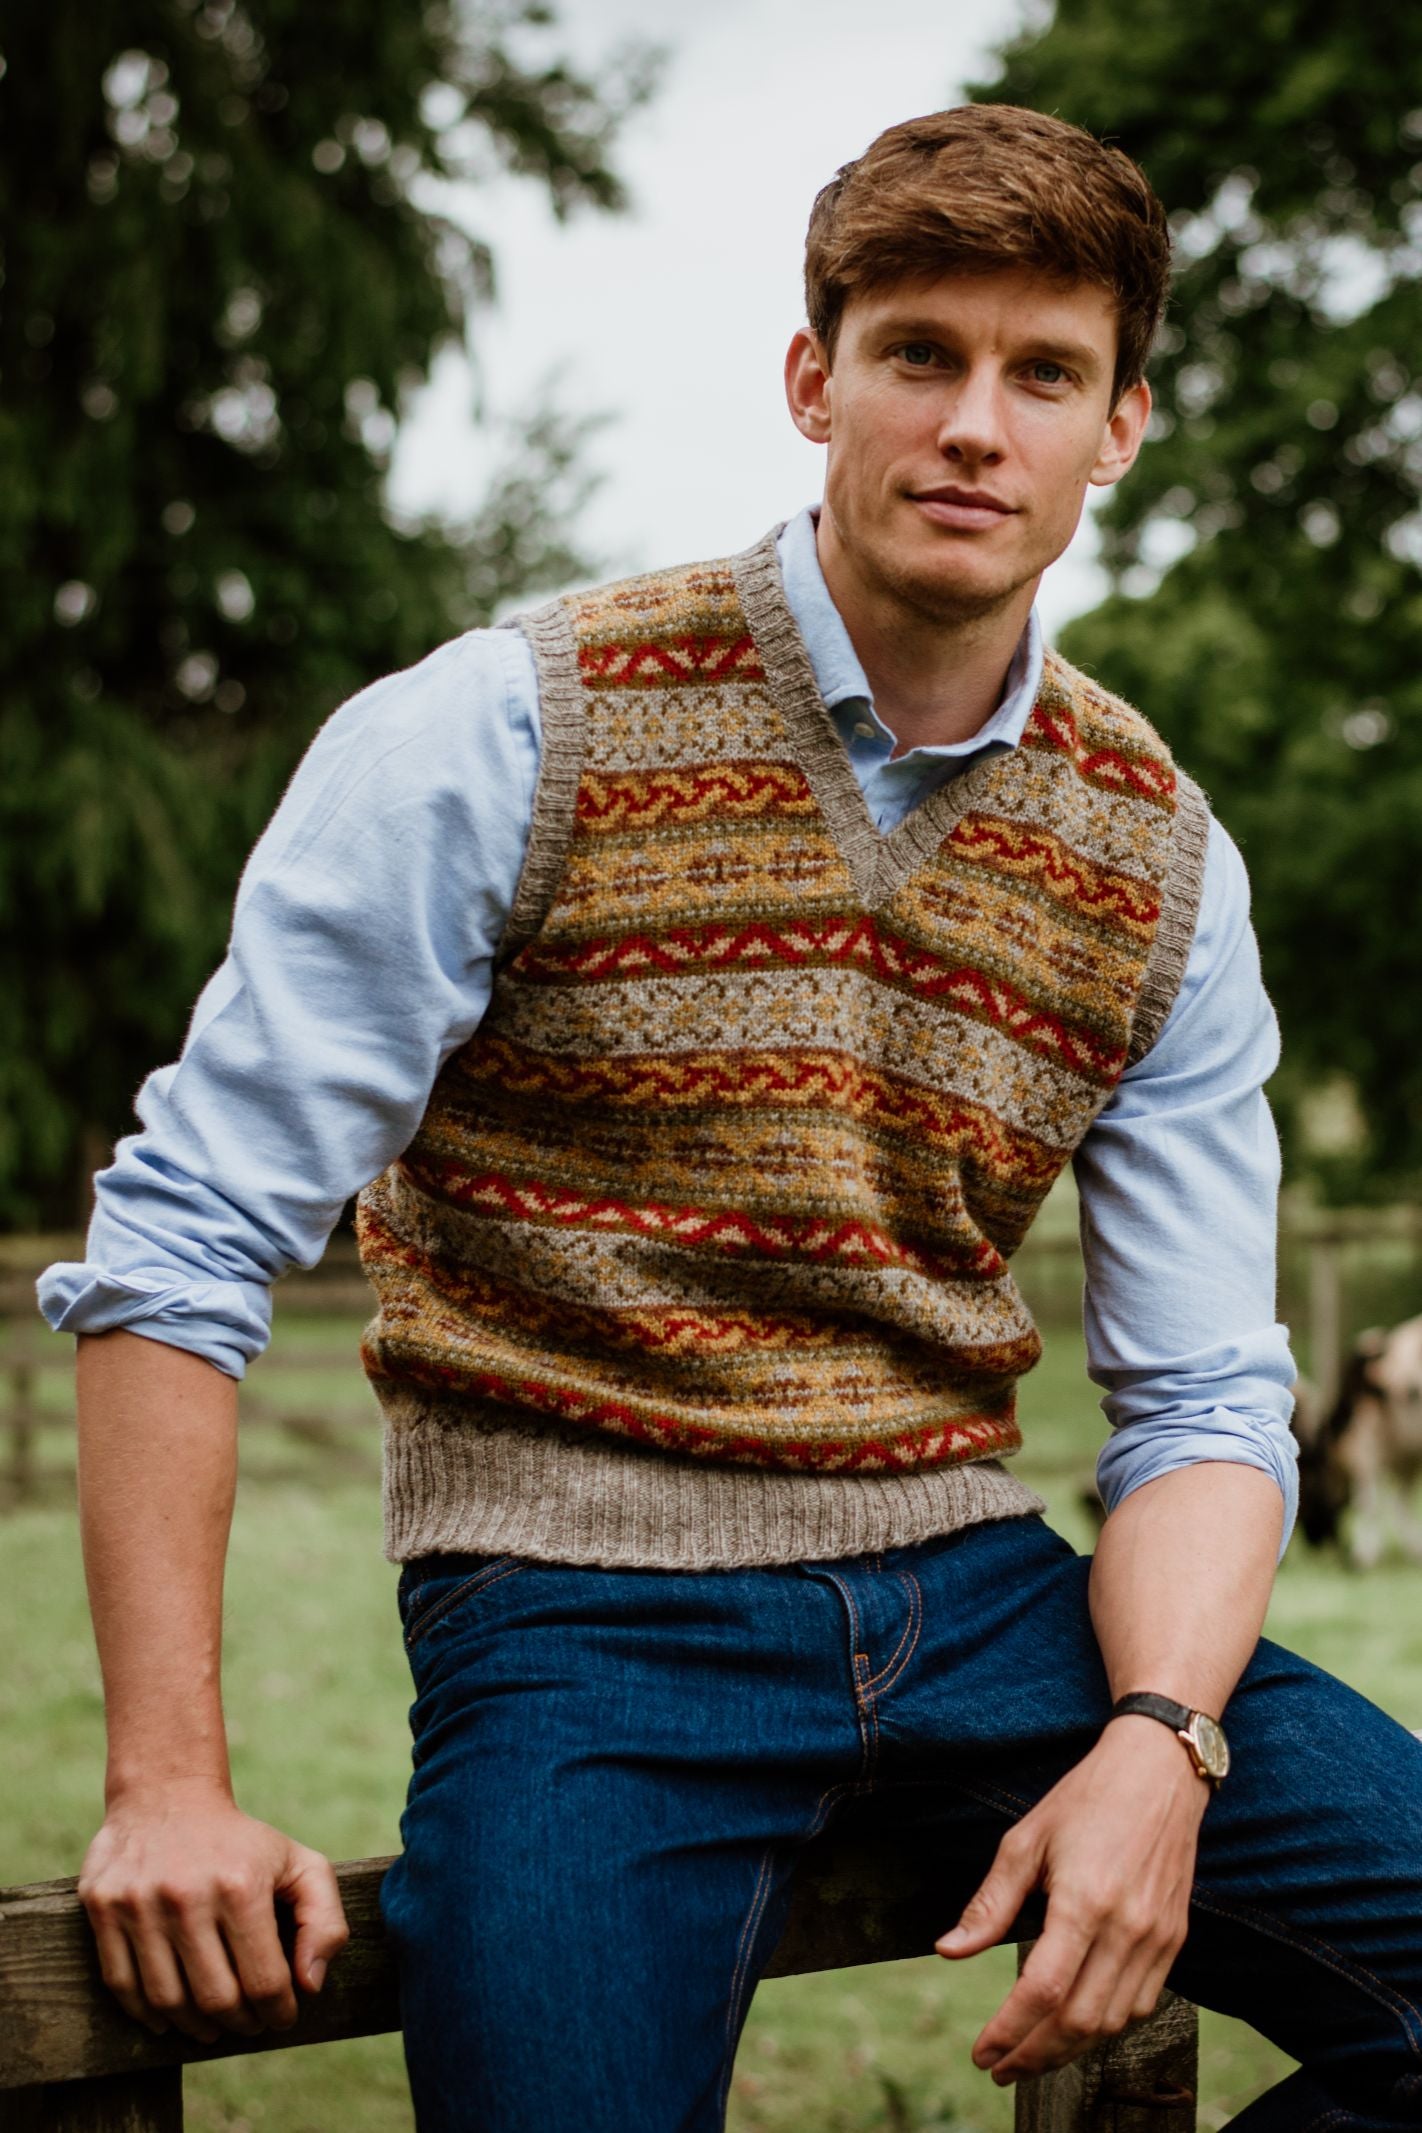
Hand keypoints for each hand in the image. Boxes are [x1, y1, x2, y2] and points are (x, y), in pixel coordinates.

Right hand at [77, 1783, 349, 2043]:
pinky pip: (121, 1985)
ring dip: (194, 2027)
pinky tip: (170, 2015)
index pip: (264, 1982)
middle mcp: (187, 1896)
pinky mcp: (102, 1908)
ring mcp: (139, 1904)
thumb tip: (310, 1985)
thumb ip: (324, 1921)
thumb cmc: (242, 1843)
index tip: (282, 2016)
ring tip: (213, 2025)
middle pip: (215, 2000)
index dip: (279, 2012)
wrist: (167, 1796)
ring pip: (167, 2002)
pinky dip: (147, 2014)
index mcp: (241, 1886)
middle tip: (249, 2024)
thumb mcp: (300, 1864)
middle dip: (240, 2024)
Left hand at [935, 1717, 1207, 2084]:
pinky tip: (1076, 2024)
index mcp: (1084, 1900)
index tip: (981, 2053)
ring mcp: (1157, 1938)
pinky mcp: (1174, 1939)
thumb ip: (990, 1903)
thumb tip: (949, 1950)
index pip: (1042, 1990)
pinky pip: (1140, 2005)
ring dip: (1068, 2050)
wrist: (1160, 1773)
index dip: (1008, 2030)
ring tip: (1030, 2053)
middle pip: (1078, 2022)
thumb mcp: (1026, 1839)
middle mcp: (1127, 1928)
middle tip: (998, 2068)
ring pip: (1111, 2023)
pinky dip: (1105, 2026)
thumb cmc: (1087, 1799)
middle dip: (1034, 2056)